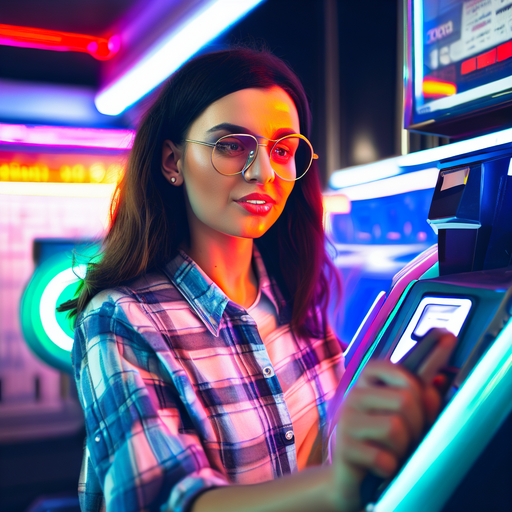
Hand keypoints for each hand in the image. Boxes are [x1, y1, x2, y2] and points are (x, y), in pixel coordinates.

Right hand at [330, 332, 455, 511]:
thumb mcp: (398, 415)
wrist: (348, 477)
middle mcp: (355, 394)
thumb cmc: (380, 442)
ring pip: (397, 427)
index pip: (399, 367)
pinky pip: (384, 458)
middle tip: (409, 437)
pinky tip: (380, 466)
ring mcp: (347, 420)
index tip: (445, 345)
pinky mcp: (345, 449)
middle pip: (407, 398)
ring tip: (391, 451)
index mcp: (368, 381)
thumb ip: (417, 396)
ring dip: (403, 448)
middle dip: (418, 423)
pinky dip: (389, 468)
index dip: (426, 368)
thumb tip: (437, 383)